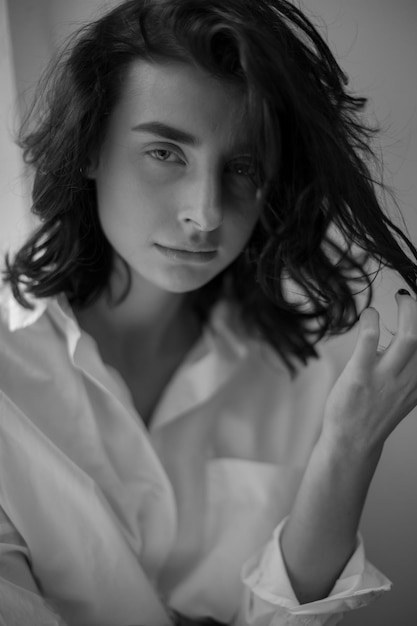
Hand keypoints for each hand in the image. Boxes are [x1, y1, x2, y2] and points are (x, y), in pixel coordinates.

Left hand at [322, 289, 416, 456]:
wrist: (353, 441)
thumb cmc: (374, 411)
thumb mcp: (404, 391)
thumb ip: (413, 368)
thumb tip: (412, 340)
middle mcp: (409, 378)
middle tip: (408, 297)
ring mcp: (386, 377)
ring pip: (409, 338)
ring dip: (407, 311)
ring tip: (400, 298)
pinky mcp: (360, 376)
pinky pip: (370, 342)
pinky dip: (371, 322)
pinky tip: (368, 315)